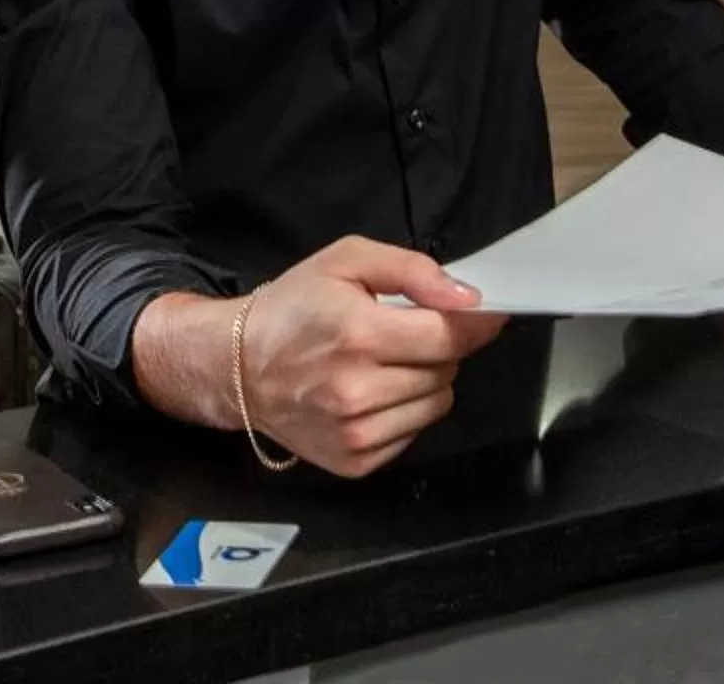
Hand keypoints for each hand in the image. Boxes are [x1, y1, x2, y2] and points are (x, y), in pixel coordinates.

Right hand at [236, 237, 508, 477]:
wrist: (239, 366)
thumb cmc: (294, 306)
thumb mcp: (347, 261)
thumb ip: (413, 271)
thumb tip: (468, 299)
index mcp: (358, 334)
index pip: (449, 337)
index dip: (475, 323)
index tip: (484, 313)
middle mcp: (357, 391)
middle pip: (446, 370)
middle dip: (437, 347)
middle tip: (403, 333)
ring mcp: (355, 433)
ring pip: (437, 404)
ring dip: (424, 380)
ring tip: (385, 363)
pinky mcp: (354, 462)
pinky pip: (413, 433)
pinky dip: (404, 411)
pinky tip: (372, 392)